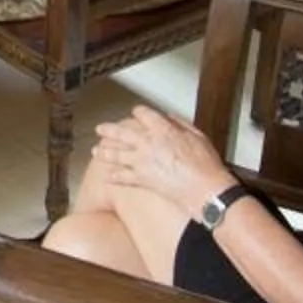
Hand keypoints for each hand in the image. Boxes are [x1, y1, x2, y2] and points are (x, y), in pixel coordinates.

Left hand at [90, 106, 232, 217]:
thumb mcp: (197, 136)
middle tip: (101, 129)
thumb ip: (181, 124)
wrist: (203, 189)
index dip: (138, 113)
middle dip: (109, 130)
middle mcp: (148, 143)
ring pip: (116, 154)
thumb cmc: (205, 165)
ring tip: (97, 150)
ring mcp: (142, 161)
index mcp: (162, 129)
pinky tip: (107, 175)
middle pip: (121, 133)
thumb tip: (170, 118)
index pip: (143, 114)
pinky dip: (113, 176)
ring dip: (105, 152)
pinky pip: (121, 176)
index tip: (135, 113)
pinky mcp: (141, 179)